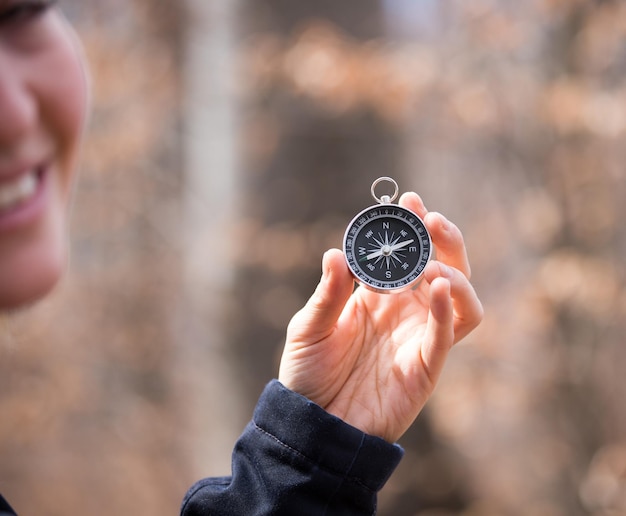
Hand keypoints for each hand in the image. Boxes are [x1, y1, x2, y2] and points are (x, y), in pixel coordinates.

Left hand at [278, 192, 482, 442]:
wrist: (313, 422)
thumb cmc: (308, 373)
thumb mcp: (309, 327)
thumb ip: (328, 293)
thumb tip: (336, 252)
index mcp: (377, 295)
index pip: (405, 253)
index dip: (410, 226)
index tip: (407, 200)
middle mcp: (405, 311)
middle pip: (443, 266)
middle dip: (443, 239)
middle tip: (430, 219)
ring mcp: (419, 336)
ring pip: (460, 297)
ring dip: (454, 272)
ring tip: (431, 263)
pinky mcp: (426, 365)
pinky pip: (448, 333)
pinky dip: (448, 308)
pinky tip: (438, 285)